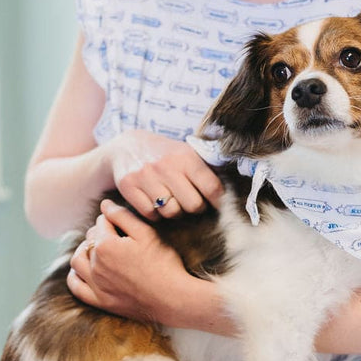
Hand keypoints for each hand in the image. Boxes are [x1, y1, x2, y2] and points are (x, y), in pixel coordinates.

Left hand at [67, 198, 194, 321]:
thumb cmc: (163, 264)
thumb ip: (122, 216)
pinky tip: (83, 271)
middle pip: (89, 240)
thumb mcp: (147, 234)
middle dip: (100, 233)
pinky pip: (76, 287)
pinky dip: (75, 276)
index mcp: (106, 246)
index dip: (113, 219)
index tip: (126, 225)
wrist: (173, 299)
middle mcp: (95, 265)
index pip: (101, 223)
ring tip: (98, 249)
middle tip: (118, 236)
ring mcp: (96, 285)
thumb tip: (104, 204)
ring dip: (84, 251)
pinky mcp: (100, 301)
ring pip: (77, 260)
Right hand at [105, 131, 222, 219]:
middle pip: (193, 205)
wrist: (127, 146)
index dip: (218, 202)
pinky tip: (156, 203)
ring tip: (174, 202)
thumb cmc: (165, 154)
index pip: (212, 188)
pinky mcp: (129, 186)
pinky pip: (150, 214)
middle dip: (195, 208)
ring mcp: (146, 176)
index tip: (217, 206)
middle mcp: (166, 166)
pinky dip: (155, 214)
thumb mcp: (186, 153)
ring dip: (175, 212)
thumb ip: (207, 168)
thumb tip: (233, 190)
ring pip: (171, 212)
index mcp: (186, 157)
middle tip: (192, 204)